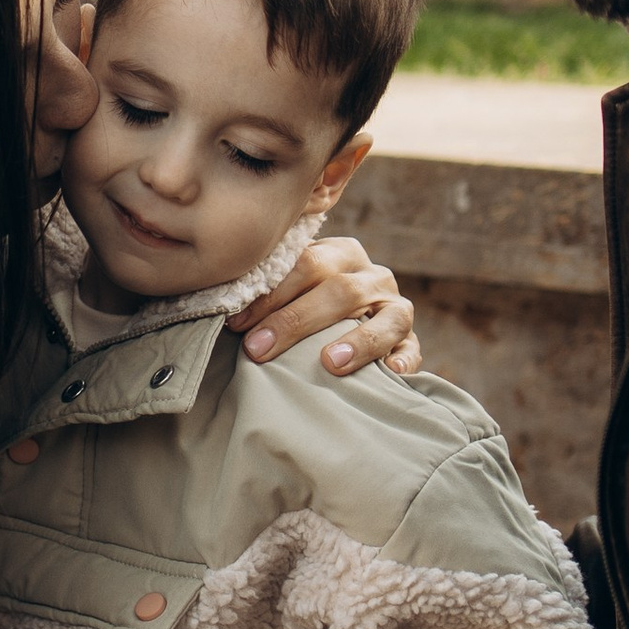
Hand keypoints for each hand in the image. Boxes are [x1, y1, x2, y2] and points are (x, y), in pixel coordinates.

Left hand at [234, 231, 419, 376]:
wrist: (355, 318)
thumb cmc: (306, 306)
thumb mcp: (292, 288)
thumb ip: (267, 290)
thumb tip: (217, 309)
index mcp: (339, 254)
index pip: (305, 265)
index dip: (270, 294)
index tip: (235, 322)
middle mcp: (371, 276)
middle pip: (338, 291)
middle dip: (295, 320)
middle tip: (258, 349)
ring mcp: (394, 306)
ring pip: (384, 318)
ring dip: (358, 341)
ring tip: (329, 363)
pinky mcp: (410, 339)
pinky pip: (411, 348)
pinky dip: (403, 359)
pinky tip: (391, 373)